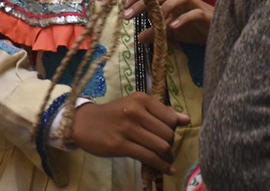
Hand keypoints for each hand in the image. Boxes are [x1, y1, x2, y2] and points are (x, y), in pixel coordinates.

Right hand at [69, 92, 189, 174]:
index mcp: (141, 99)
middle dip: (170, 145)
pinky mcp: (120, 145)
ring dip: (168, 157)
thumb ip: (159, 111)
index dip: (174, 130)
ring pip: (160, 146)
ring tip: (168, 161)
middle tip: (167, 151)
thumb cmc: (113, 114)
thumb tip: (185, 119)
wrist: (83, 123)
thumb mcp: (134, 105)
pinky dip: (161, 166)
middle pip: (167, 133)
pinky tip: (167, 170)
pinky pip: (148, 157)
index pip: (170, 117)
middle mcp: (136, 111)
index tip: (169, 136)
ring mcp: (127, 128)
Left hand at [123, 0, 213, 44]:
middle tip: (127, 15)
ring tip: (151, 20)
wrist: (218, 32)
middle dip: (143, 2)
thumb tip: (139, 38)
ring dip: (163, 8)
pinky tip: (172, 28)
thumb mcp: (171, 32)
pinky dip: (183, 19)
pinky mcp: (205, 15)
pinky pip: (194, 14)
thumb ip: (157, 33)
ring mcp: (194, 5)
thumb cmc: (194, 28)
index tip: (123, 6)